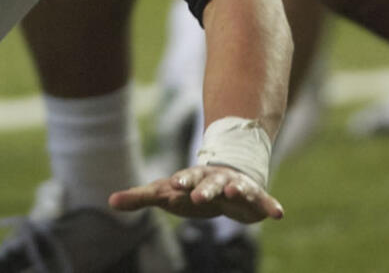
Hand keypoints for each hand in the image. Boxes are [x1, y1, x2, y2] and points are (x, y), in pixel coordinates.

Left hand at [109, 165, 283, 224]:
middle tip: (197, 195)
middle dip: (203, 188)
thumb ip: (140, 197)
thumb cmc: (189, 188)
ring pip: (236, 187)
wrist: (225, 175)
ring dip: (236, 188)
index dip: (179, 182)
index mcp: (192, 178)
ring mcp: (236, 186)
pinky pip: (264, 201)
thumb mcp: (165, 192)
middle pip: (208, 182)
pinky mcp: (254, 199)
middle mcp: (214, 180)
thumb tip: (109, 201)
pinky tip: (279, 214)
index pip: (184, 179)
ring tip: (235, 189)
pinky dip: (270, 206)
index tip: (173, 185)